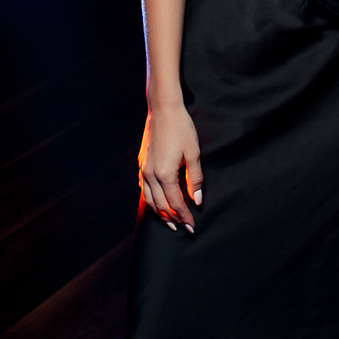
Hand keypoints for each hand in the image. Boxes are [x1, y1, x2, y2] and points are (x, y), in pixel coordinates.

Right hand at [138, 103, 202, 231]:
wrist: (163, 109)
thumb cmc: (182, 129)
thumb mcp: (194, 153)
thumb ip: (195, 178)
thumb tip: (197, 200)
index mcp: (165, 174)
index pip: (176, 203)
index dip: (185, 216)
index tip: (192, 227)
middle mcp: (151, 175)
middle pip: (161, 205)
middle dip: (172, 219)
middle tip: (183, 229)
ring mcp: (144, 169)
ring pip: (150, 200)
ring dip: (160, 213)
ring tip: (170, 222)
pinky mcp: (142, 164)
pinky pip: (144, 189)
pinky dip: (151, 200)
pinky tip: (157, 203)